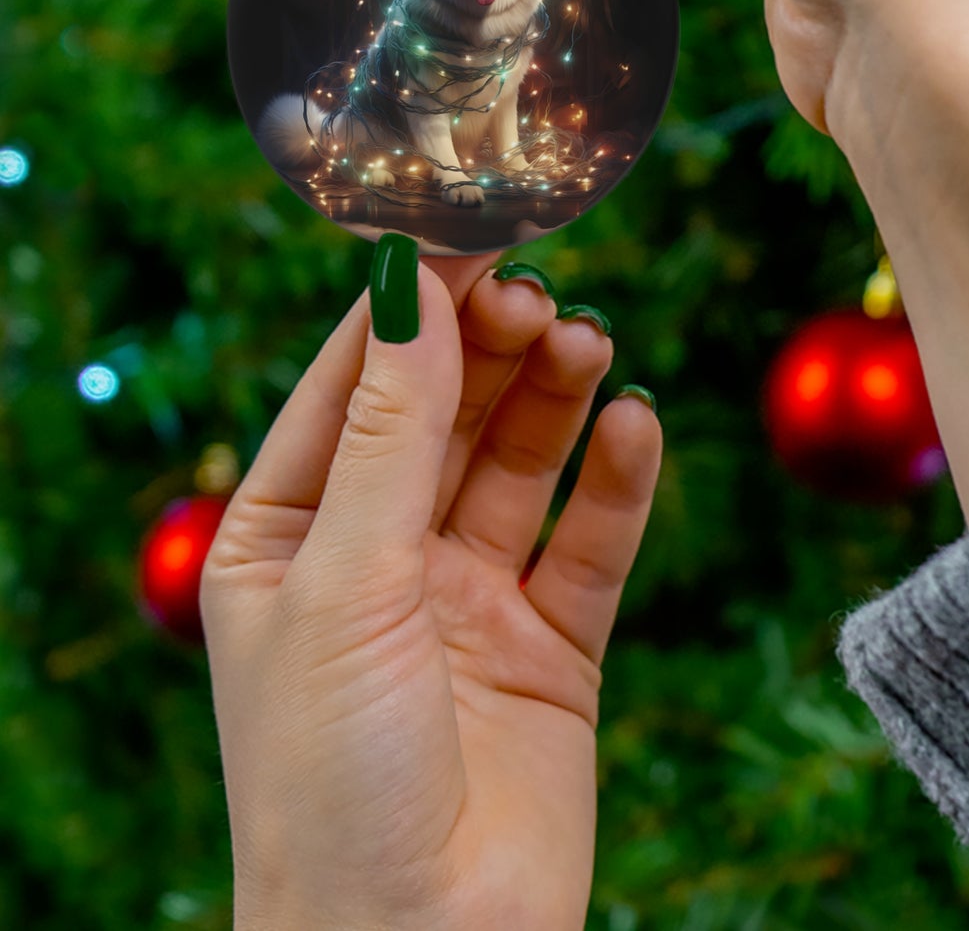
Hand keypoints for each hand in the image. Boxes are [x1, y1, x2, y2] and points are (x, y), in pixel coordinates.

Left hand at [201, 251, 661, 930]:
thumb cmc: (331, 780)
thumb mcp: (346, 582)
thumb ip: (391, 432)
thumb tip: (410, 286)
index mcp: (289, 539)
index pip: (352, 388)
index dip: (410, 310)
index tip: (468, 233)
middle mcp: (379, 559)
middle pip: (446, 414)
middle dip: (490, 349)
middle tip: (540, 294)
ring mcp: (469, 600)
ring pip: (521, 464)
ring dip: (555, 398)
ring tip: (589, 344)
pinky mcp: (552, 645)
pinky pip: (591, 541)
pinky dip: (617, 481)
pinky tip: (635, 425)